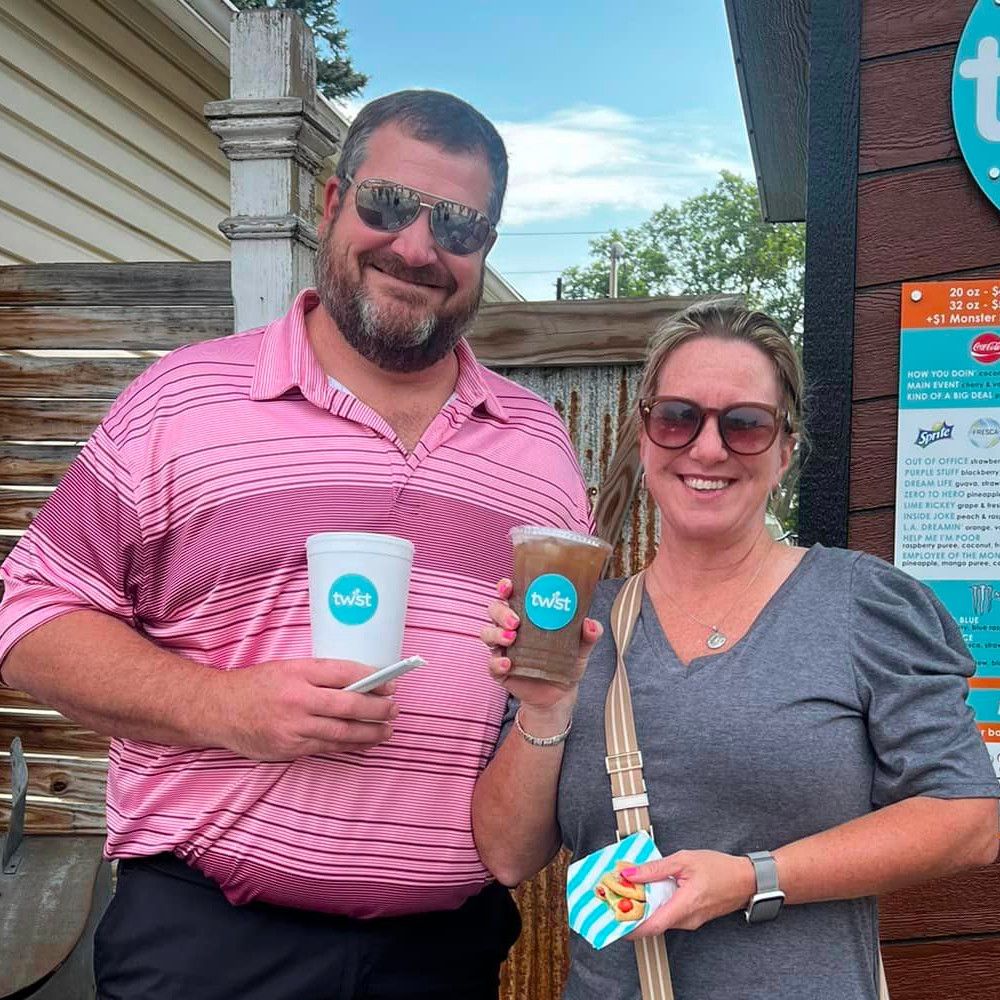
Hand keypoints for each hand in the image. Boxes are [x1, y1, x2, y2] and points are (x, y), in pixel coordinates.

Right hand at [215, 658, 398, 760]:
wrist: (218, 710)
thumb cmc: (256, 686)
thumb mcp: (287, 668)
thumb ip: (319, 675)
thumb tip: (360, 683)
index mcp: (298, 672)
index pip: (345, 673)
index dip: (373, 679)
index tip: (390, 683)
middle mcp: (297, 699)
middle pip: (349, 704)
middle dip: (378, 709)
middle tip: (394, 709)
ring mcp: (293, 727)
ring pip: (342, 732)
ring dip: (370, 732)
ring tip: (387, 730)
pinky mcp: (289, 749)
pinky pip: (327, 748)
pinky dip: (349, 746)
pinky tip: (364, 743)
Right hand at [479, 578, 602, 711]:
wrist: (560, 693)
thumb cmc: (566, 662)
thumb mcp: (580, 647)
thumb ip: (587, 635)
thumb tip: (590, 624)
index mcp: (526, 615)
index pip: (510, 595)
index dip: (505, 587)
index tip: (508, 586)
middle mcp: (510, 628)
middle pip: (494, 611)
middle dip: (501, 612)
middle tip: (516, 621)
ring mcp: (503, 649)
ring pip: (487, 634)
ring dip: (496, 634)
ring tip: (511, 639)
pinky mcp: (500, 670)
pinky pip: (491, 664)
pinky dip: (497, 662)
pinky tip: (508, 663)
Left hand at [623, 850, 755, 935]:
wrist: (745, 879)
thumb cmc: (720, 868)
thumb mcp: (684, 860)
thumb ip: (655, 868)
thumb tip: (631, 873)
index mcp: (685, 905)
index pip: (653, 925)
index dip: (631, 926)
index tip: (614, 920)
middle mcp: (687, 919)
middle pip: (653, 923)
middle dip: (633, 914)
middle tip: (616, 900)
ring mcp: (690, 921)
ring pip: (661, 920)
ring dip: (644, 909)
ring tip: (630, 892)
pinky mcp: (692, 917)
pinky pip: (670, 916)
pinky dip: (657, 906)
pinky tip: (650, 892)